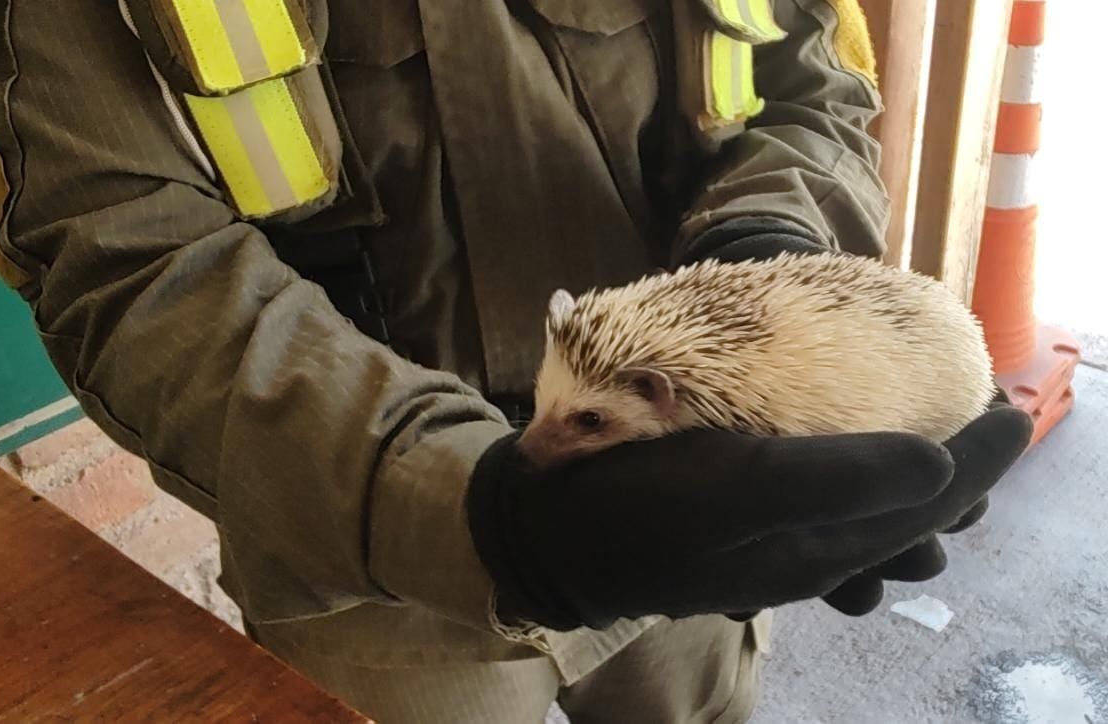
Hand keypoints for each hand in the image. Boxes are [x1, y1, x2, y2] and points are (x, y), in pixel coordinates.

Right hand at [465, 404, 1030, 631]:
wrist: (544, 534)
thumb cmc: (633, 503)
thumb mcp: (732, 485)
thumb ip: (837, 478)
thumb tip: (942, 463)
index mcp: (813, 550)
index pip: (926, 506)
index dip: (982, 459)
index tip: (1018, 407)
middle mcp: (800, 557)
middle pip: (906, 521)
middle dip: (958, 475)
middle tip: (982, 418)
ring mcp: (765, 547)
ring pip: (866, 519)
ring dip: (907, 480)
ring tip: (926, 431)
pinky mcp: (733, 528)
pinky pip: (820, 509)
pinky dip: (852, 478)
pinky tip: (837, 452)